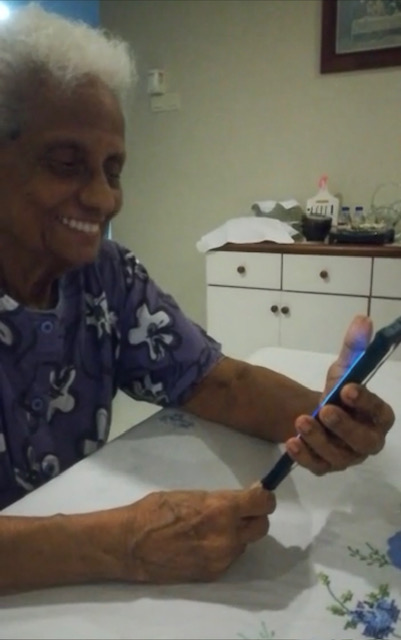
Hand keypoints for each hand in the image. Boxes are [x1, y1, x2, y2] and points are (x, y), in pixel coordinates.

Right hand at [117, 486, 274, 582]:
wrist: (131, 545)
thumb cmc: (156, 510)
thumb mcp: (191, 495)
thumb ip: (220, 499)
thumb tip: (241, 498)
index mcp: (221, 509)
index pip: (263, 502)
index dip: (264, 496)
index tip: (259, 494)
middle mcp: (227, 535)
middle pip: (262, 526)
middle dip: (255, 516)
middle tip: (240, 511)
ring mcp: (222, 558)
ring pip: (245, 543)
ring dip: (237, 534)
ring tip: (212, 528)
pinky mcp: (213, 574)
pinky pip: (230, 558)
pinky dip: (224, 549)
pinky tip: (202, 543)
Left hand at [285, 315, 394, 474]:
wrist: (320, 413)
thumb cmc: (339, 393)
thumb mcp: (344, 369)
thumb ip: (354, 348)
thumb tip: (362, 319)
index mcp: (379, 417)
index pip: (379, 412)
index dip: (366, 402)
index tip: (348, 388)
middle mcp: (368, 442)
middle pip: (364, 442)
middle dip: (344, 427)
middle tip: (325, 410)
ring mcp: (347, 457)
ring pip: (338, 457)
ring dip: (319, 440)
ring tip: (301, 421)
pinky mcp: (326, 466)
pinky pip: (317, 467)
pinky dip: (304, 457)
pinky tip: (291, 442)